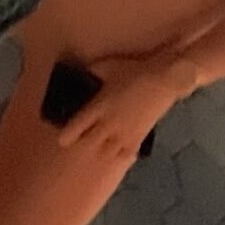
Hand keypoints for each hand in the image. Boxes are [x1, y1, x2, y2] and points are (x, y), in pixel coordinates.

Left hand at [57, 55, 187, 156]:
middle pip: (88, 144)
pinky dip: (117, 158)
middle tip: (76, 146)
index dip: (66, 135)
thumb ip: (92, 69)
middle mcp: (108, 124)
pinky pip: (124, 156)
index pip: (76, 128)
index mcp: (99, 107)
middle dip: (80, 146)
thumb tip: (82, 70)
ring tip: (93, 154)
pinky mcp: (137, 139)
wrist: (161, 81)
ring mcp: (123, 134)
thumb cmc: (133, 71)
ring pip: (104, 154)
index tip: (62, 138)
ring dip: (97, 154)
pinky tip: (115, 157)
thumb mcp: (108, 66)